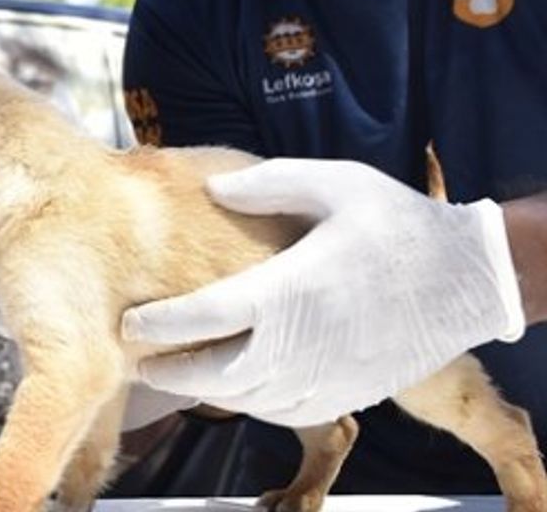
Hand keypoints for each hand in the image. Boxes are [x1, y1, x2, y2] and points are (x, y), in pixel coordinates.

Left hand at [121, 158, 524, 427]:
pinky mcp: (349, 395)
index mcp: (293, 289)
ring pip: (249, 400)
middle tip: (140, 361)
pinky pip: (286, 413)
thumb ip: (266, 183)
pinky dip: (252, 403)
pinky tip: (237, 385)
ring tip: (179, 372)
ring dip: (208, 390)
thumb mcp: (335, 182)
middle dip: (172, 371)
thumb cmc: (397, 223)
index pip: (207, 315)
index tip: (127, 323)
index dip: (159, 324)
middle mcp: (305, 343)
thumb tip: (210, 186)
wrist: (468, 277)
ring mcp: (328, 376)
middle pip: (217, 375)